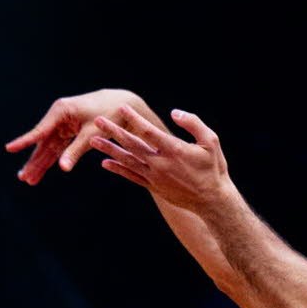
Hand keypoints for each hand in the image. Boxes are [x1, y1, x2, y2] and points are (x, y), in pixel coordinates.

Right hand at [5, 88, 148, 184]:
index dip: (25, 142)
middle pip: (42, 142)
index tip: (9, 148)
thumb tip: (63, 168)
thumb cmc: (110, 115)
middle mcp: (59, 115)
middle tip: (24, 178)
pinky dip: (52, 158)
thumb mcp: (92, 134)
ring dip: (41, 163)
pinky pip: (58, 146)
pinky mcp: (70, 129)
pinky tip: (42, 170)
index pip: (40, 131)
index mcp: (62, 111)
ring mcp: (63, 123)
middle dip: (34, 161)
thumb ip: (76, 151)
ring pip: (49, 147)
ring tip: (29, 180)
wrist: (125, 104)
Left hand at [89, 105, 233, 210]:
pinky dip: (118, 169)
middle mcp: (161, 163)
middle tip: (98, 120)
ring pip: (127, 160)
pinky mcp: (153, 186)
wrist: (212, 199)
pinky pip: (131, 176)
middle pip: (132, 144)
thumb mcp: (211, 141)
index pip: (149, 131)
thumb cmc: (213, 168)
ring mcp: (155, 176)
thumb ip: (193, 123)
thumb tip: (174, 112)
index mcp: (174, 150)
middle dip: (113, 131)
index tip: (122, 108)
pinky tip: (105, 163)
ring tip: (93, 140)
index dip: (134, 118)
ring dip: (109, 149)